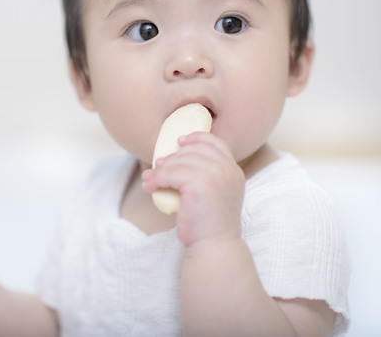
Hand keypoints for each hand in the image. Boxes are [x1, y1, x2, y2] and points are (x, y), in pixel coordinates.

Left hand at [142, 132, 244, 246]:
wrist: (214, 246)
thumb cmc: (208, 223)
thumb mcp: (214, 193)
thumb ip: (204, 174)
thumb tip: (170, 157)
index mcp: (233, 171)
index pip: (216, 142)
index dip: (196, 137)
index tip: (179, 141)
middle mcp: (227, 170)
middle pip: (193, 150)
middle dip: (172, 157)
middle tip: (158, 165)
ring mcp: (215, 176)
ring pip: (179, 162)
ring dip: (161, 170)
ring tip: (151, 179)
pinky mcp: (199, 185)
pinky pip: (170, 174)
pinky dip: (157, 179)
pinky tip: (150, 186)